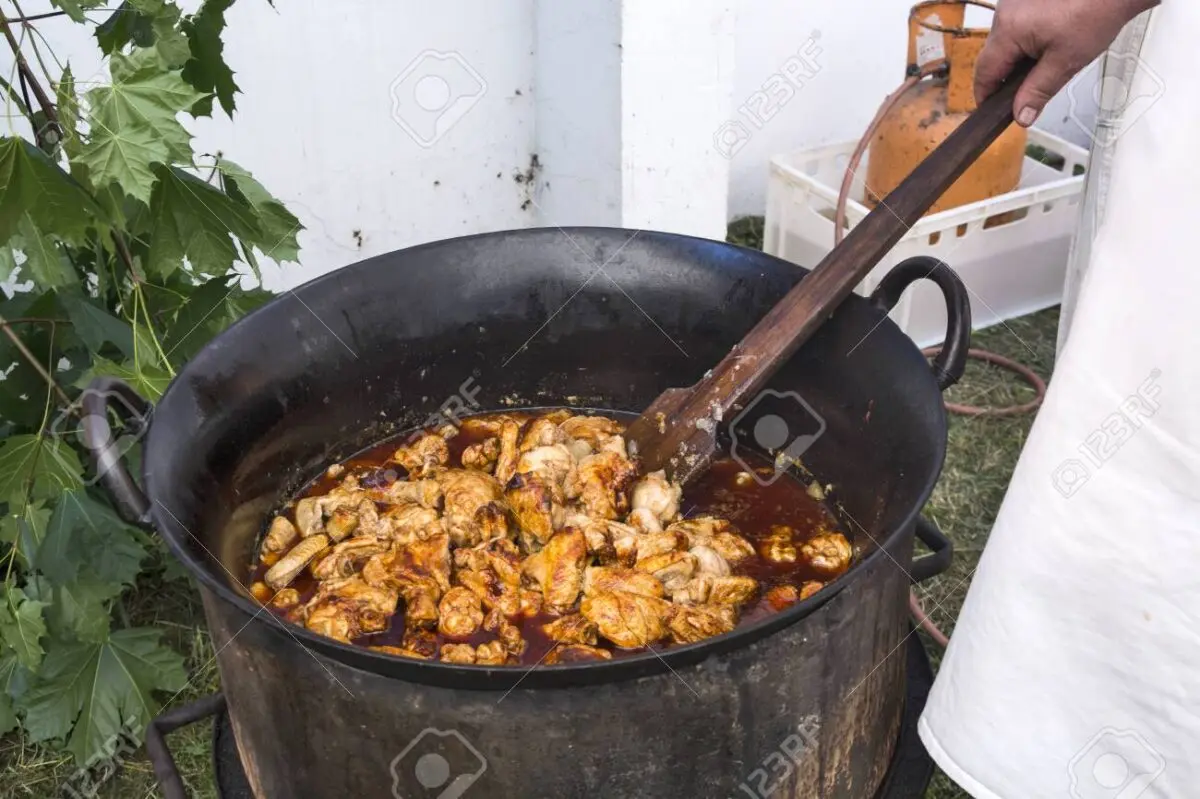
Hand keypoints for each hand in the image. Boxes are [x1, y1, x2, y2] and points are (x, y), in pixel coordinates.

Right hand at [974, 0, 1159, 125]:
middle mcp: (1004, 11)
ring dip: (1019, 57)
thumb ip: (1038, 91)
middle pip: (994, 56)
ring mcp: (1014, 1)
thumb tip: (1021, 115)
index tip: (991, 112)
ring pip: (1006, 41)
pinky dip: (1027, 39)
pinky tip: (1050, 41)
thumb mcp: (1066, 62)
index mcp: (1008, 29)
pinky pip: (1017, 25)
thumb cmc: (1097, 12)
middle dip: (1008, 76)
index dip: (986, 96)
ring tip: (1049, 60)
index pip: (984, 72)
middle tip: (1029, 91)